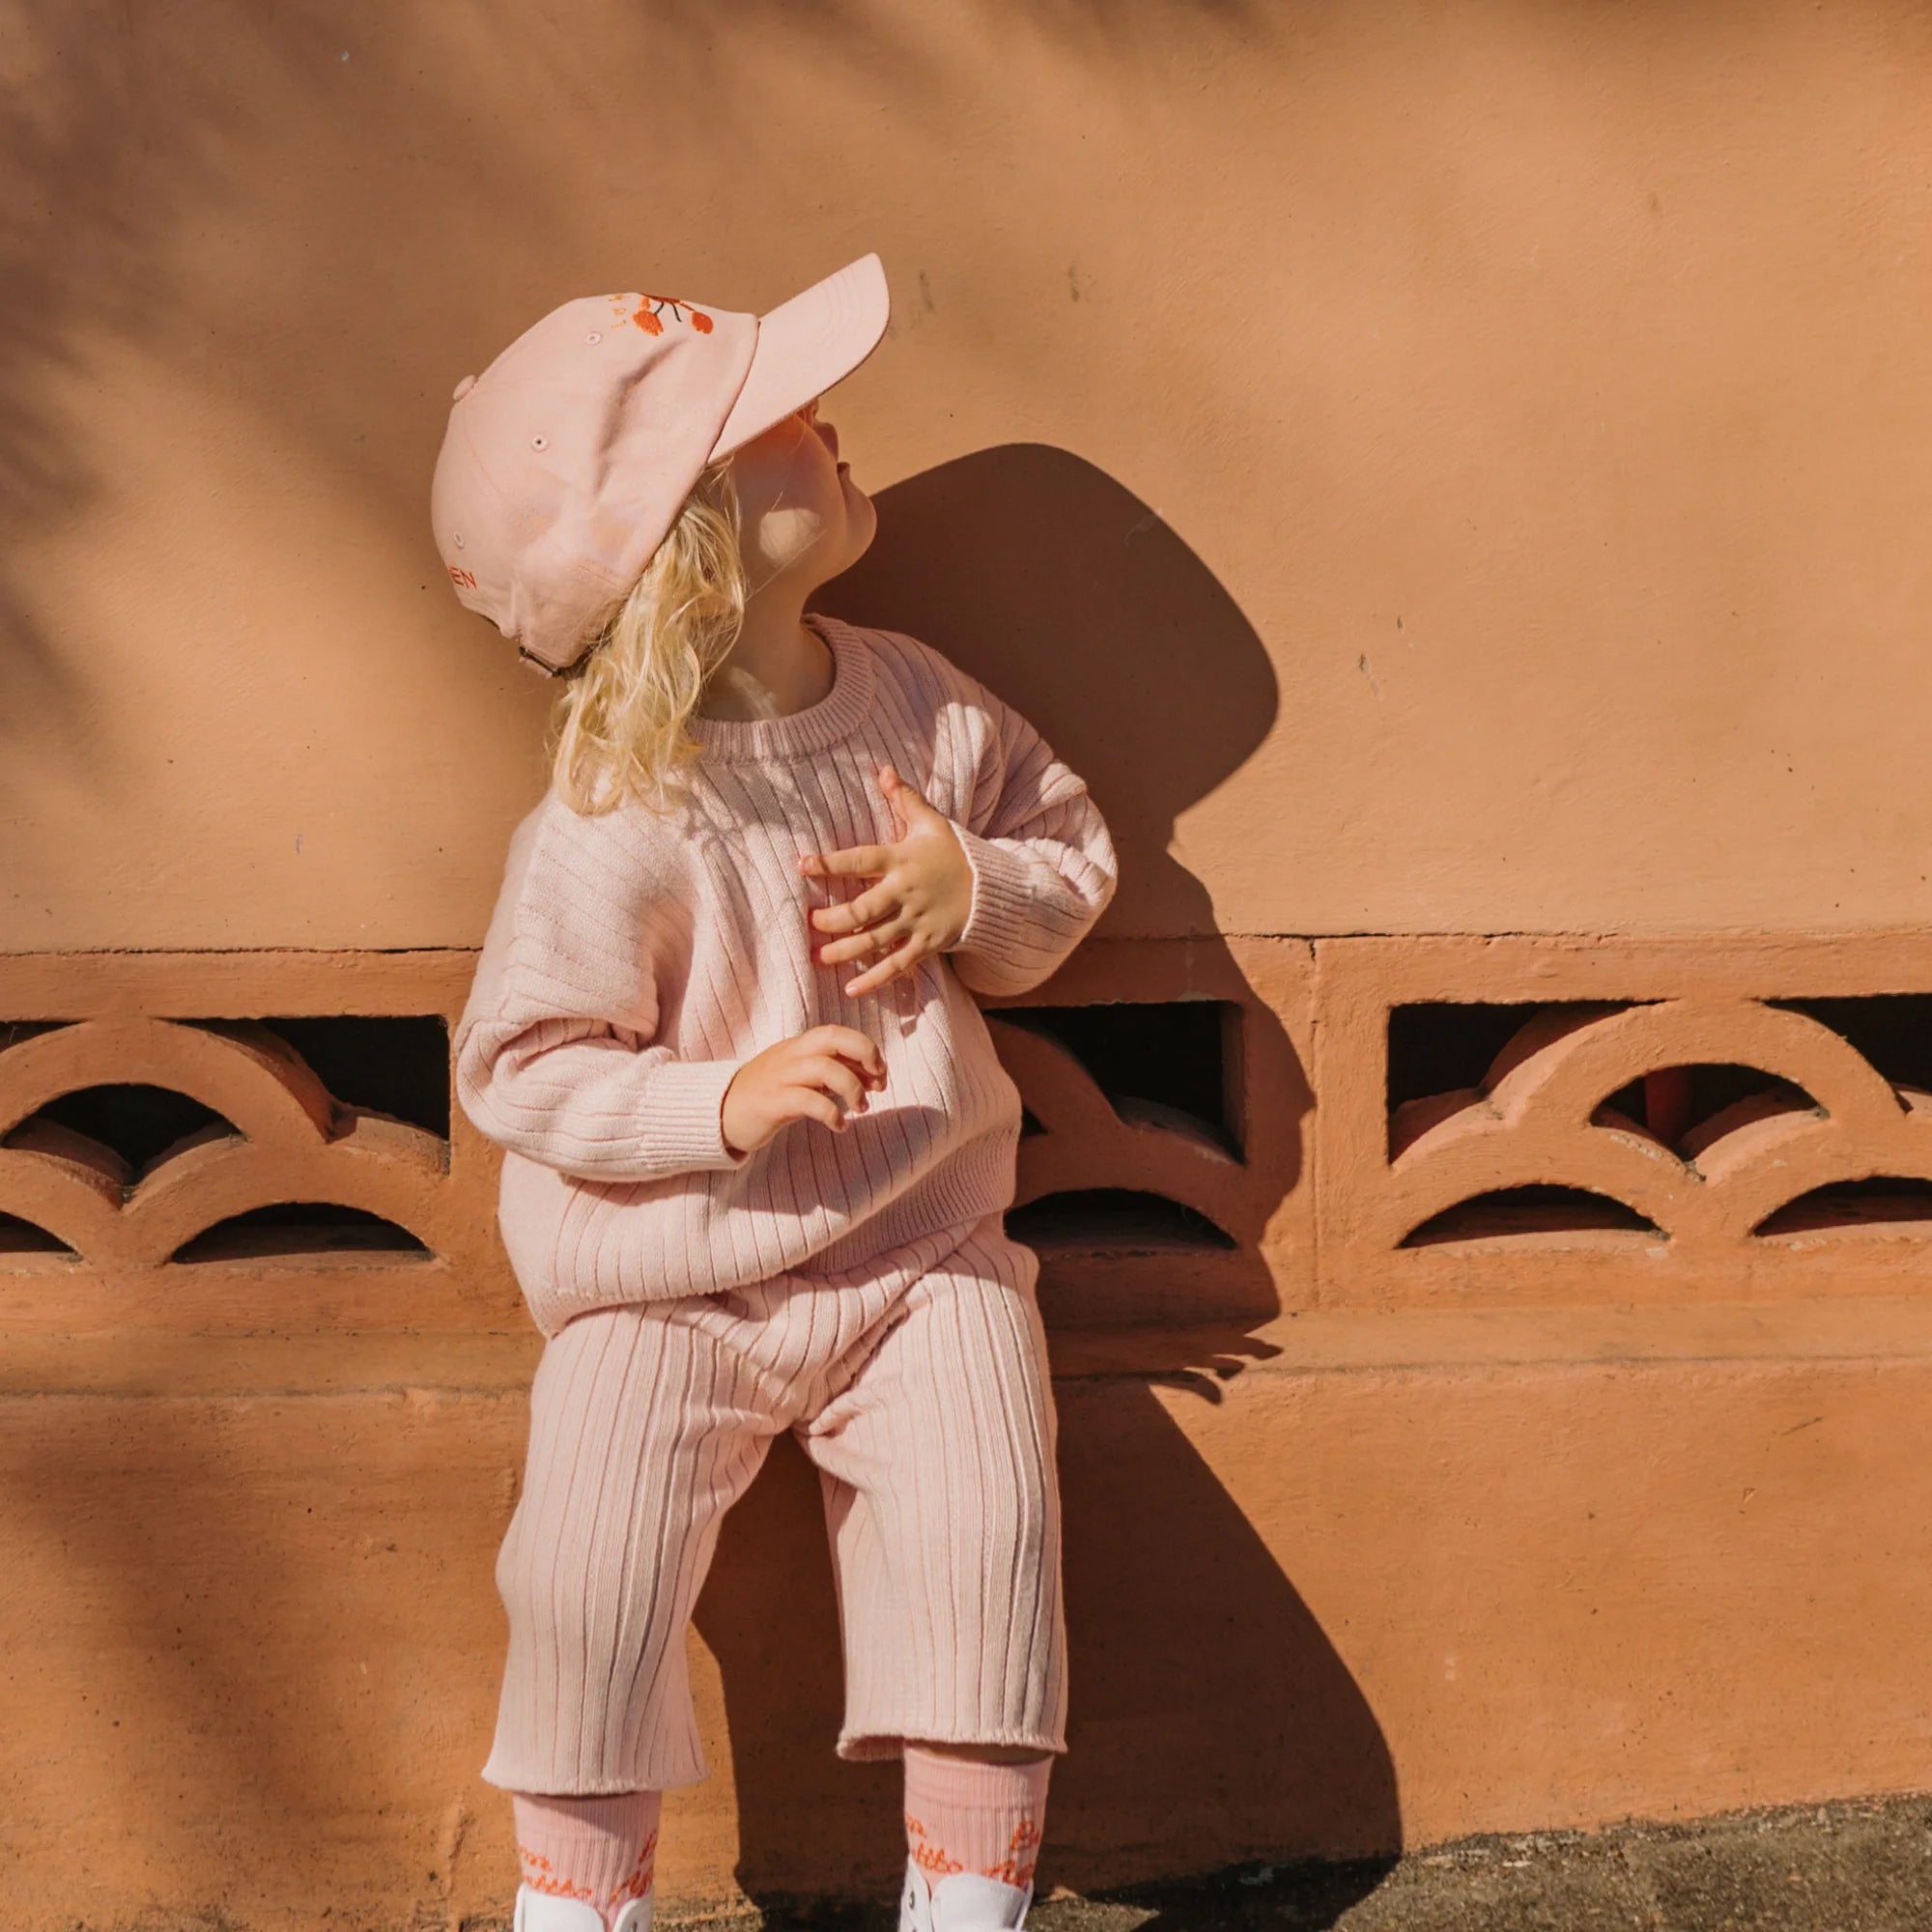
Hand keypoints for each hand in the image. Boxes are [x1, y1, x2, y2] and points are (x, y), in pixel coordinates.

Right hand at [720, 1024, 887, 1154]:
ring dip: (852, 1089)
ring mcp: (780, 1077)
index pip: (837, 1033)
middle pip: (833, 1038)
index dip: (865, 1049)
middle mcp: (790, 1056)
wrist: (718, 1113)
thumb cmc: (766, 1096)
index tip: (880, 1073)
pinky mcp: (771, 1102)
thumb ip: (832, 1074)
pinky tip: (840, 1126)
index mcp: (798, 1047)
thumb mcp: (800, 1078)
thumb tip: (873, 1078)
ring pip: (825, 1068)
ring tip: (861, 1109)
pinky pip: (808, 1101)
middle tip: (879, 1082)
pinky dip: (832, 1114)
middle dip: (865, 1054)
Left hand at [799, 763, 973, 995]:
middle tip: (811, 923)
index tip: (802, 865)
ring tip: (819, 958)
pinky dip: (875, 980)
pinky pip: (898, 964)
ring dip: (845, 951)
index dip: (830, 863)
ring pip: (875, 940)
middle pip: (863, 909)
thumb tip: (883, 770)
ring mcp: (916, 921)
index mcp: (901, 860)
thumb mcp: (931, 823)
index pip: (859, 860)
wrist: (993, 889)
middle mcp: (906, 892)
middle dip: (833, 918)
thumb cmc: (954, 853)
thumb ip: (905, 799)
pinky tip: (851, 990)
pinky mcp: (927, 944)